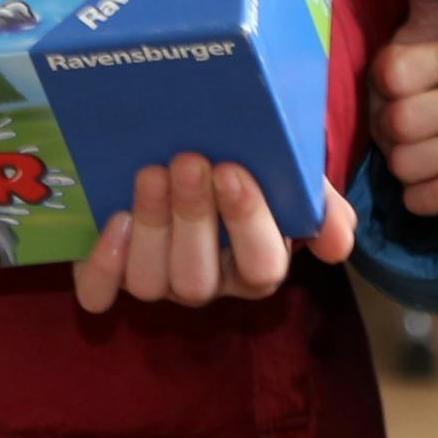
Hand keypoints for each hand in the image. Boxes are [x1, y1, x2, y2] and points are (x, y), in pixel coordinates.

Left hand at [72, 153, 357, 311]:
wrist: (187, 144)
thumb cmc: (246, 162)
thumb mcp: (290, 175)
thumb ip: (318, 203)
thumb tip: (337, 243)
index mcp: (255, 263)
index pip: (261, 266)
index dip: (247, 223)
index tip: (234, 170)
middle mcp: (206, 281)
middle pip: (198, 280)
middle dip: (193, 219)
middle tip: (189, 160)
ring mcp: (157, 280)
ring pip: (150, 283)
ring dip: (151, 229)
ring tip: (152, 173)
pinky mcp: (110, 273)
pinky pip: (100, 293)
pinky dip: (105, 264)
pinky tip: (115, 220)